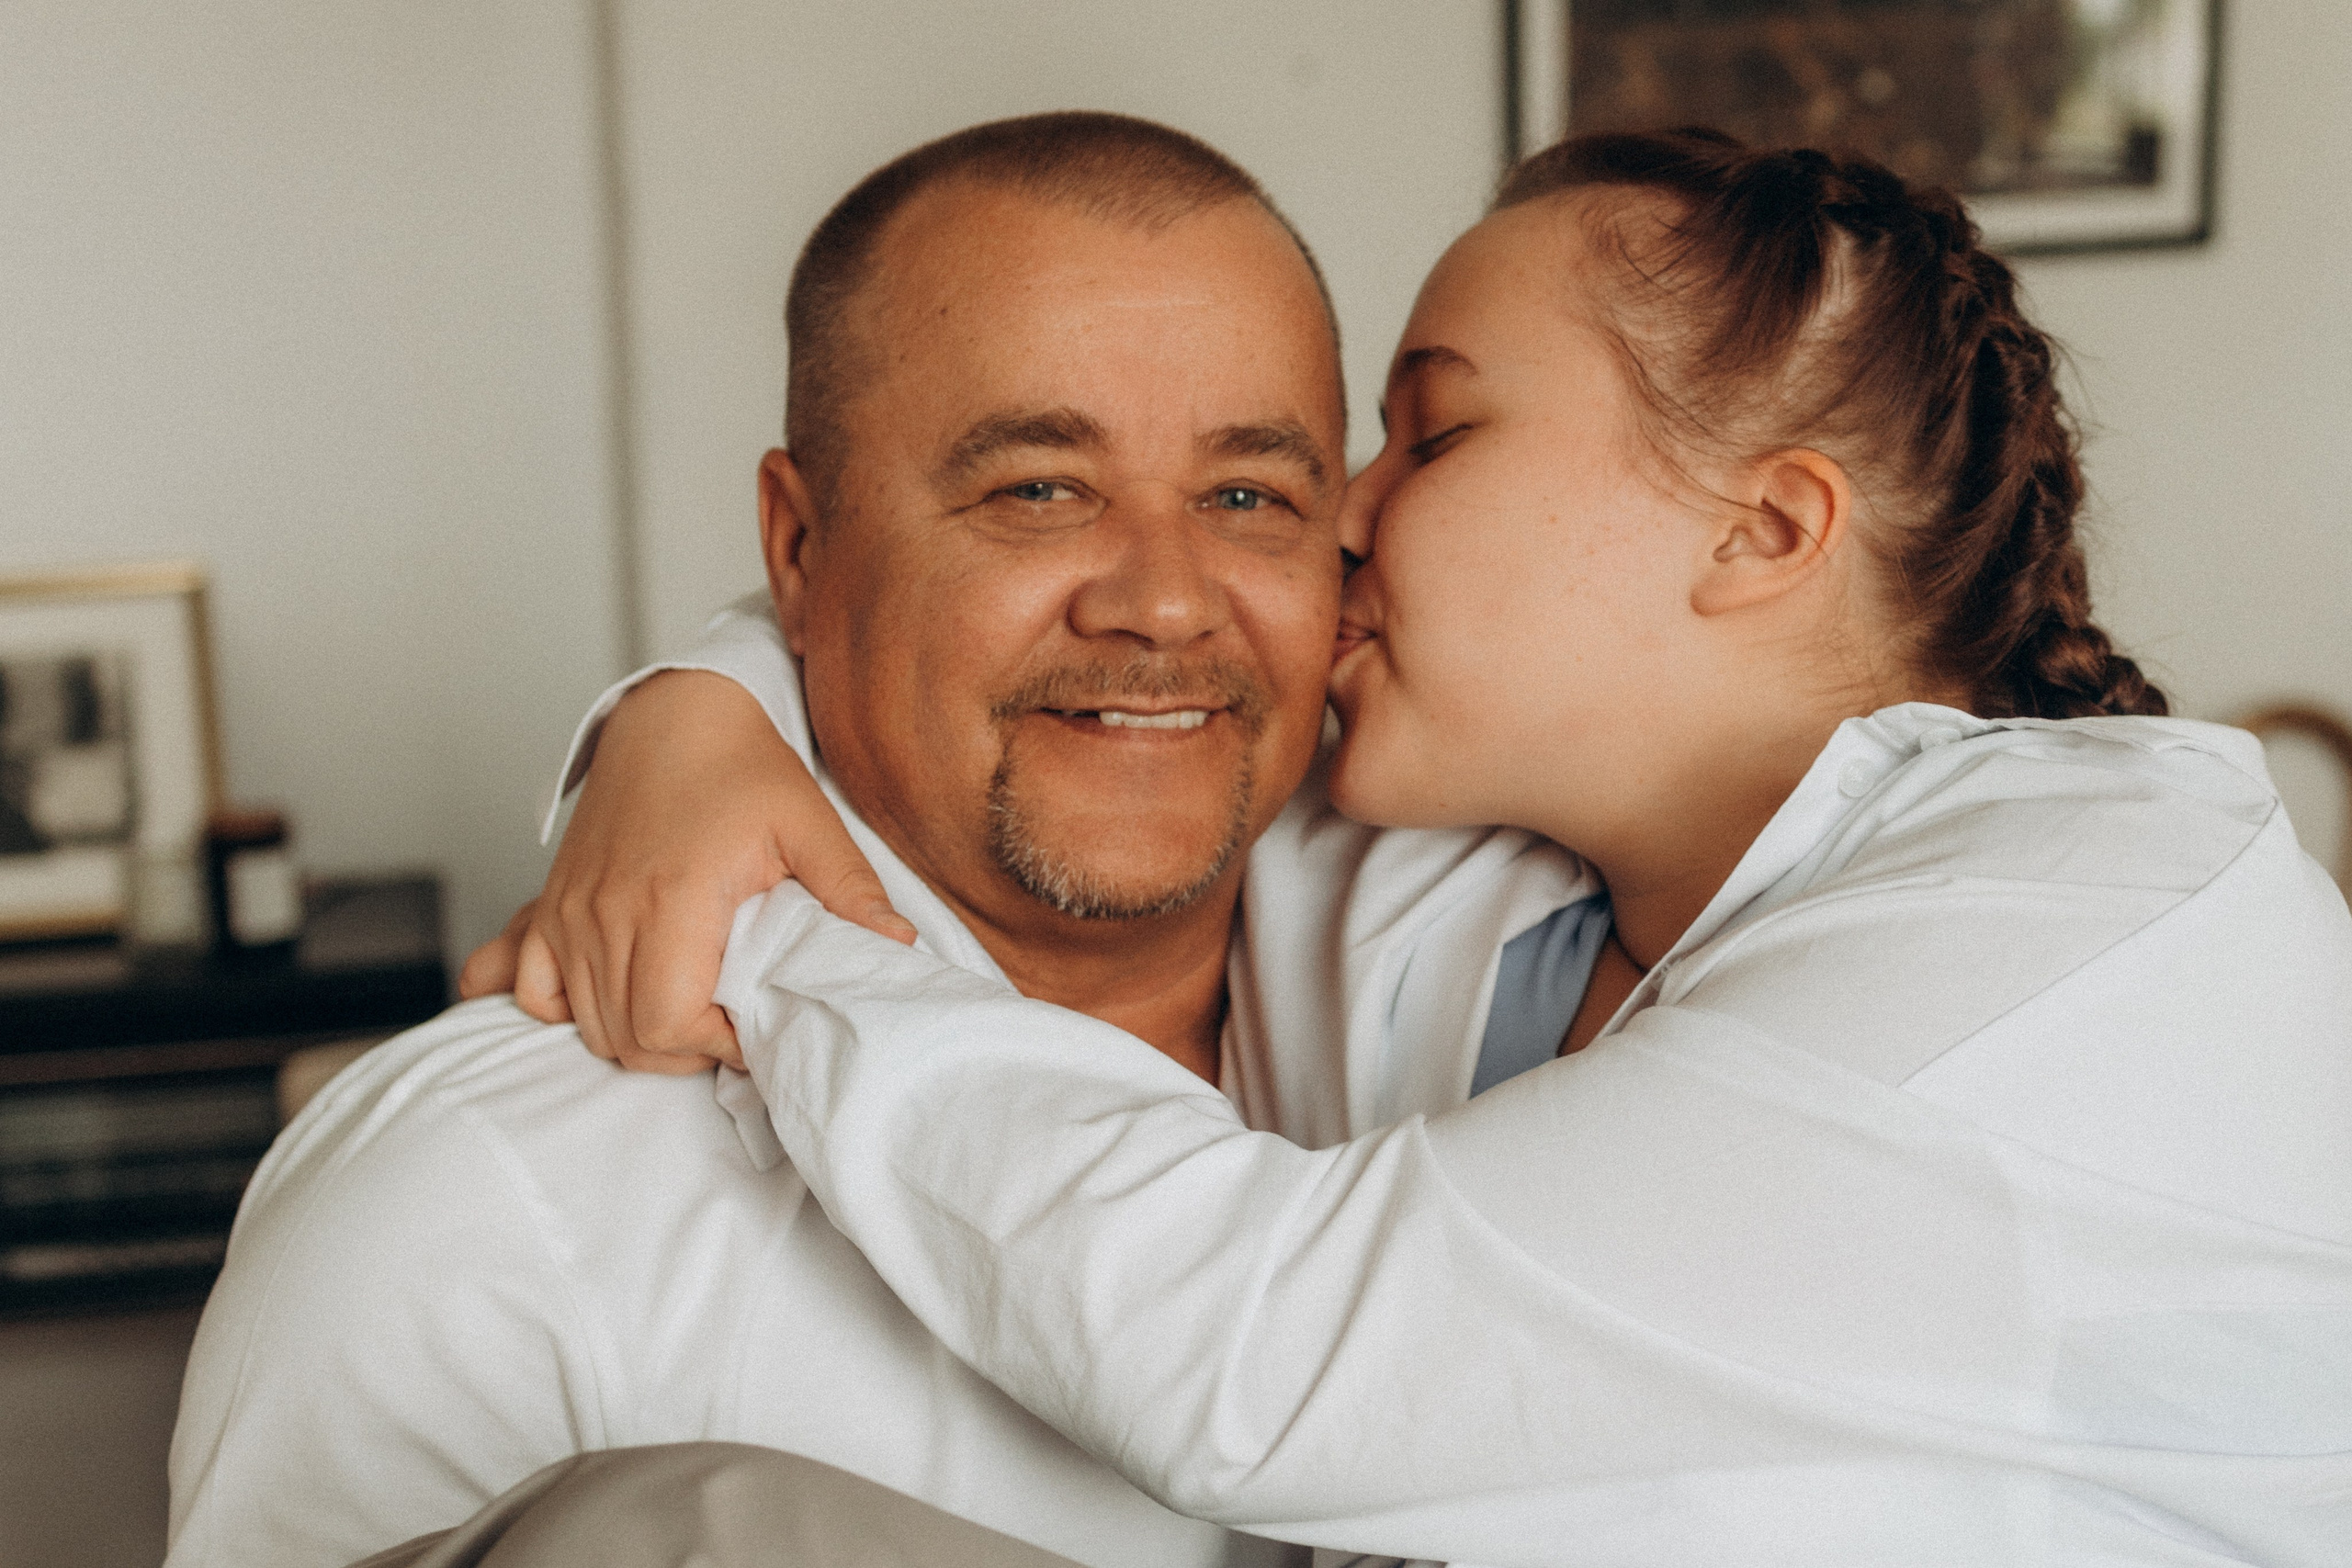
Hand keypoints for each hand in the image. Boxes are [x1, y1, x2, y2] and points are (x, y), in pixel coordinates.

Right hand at [458, 670, 915, 1071]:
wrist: (674, 715)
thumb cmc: (739, 765)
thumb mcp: (808, 821)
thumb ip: (850, 889)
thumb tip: (896, 946)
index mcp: (671, 898)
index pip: (667, 1023)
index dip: (715, 1045)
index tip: (754, 1027)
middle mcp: (607, 911)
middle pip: (626, 1037)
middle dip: (684, 1051)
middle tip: (731, 1024)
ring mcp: (571, 910)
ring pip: (584, 1023)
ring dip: (636, 1035)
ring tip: (691, 1010)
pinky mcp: (553, 903)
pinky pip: (529, 986)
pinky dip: (564, 1007)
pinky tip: (612, 996)